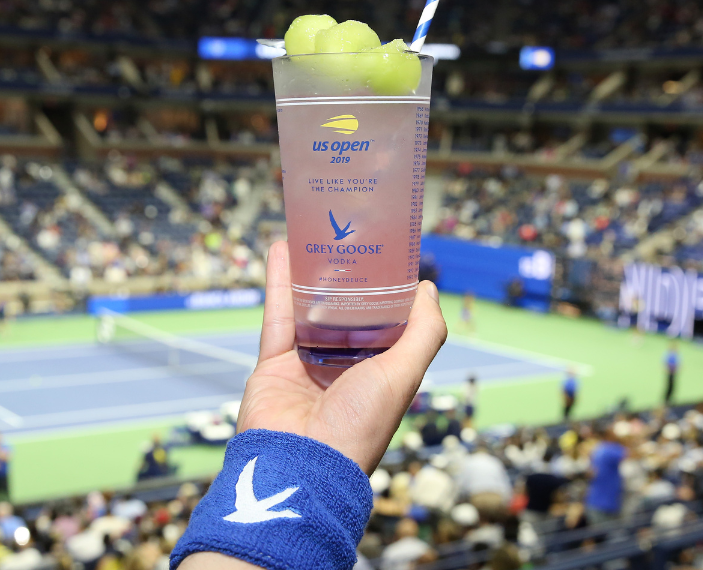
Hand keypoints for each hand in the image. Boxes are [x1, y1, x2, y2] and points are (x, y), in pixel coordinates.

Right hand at [237, 241, 446, 473]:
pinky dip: (279, 282)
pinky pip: (277, 316)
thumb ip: (423, 333)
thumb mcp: (404, 376)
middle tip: (350, 240)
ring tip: (316, 236)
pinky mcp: (274, 363)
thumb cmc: (359, 425)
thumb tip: (428, 289)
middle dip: (348, 281)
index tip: (390, 258)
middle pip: (346, 314)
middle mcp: (345, 369)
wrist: (300, 466)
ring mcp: (308, 365)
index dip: (389, 293)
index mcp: (380, 375)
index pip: (388, 326)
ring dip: (311, 275)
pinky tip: (281, 249)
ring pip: (310, 310)